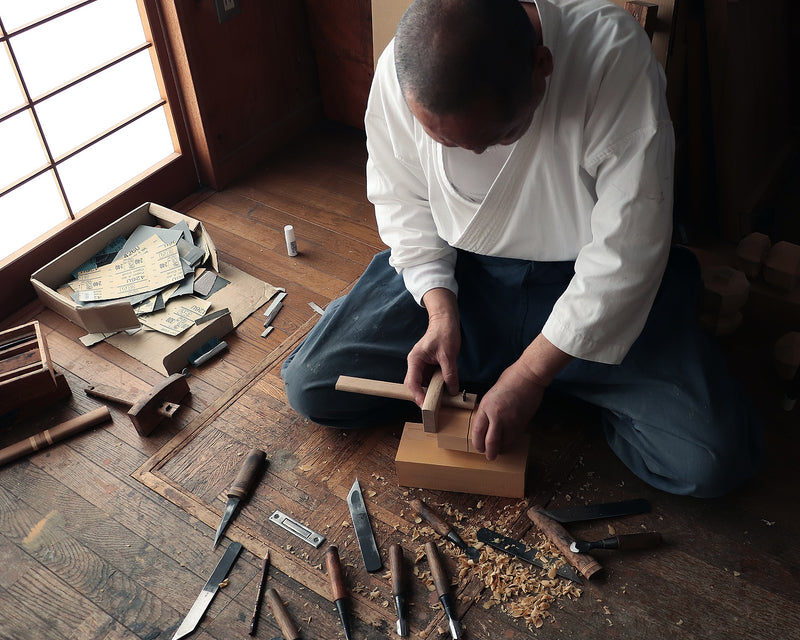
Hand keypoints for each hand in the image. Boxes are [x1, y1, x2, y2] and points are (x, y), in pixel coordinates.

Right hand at [405, 288, 460, 405]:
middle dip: (422, 396)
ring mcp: (422, 365)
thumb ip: (449, 374)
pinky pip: (430, 379)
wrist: (446, 321)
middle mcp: (416, 364)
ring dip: (430, 392)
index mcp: (415, 360)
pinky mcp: (429, 366)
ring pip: (423, 383)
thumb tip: (452, 390)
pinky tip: (443, 391)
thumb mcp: (448, 355)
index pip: (412, 382)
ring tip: (439, 401)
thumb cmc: (444, 333)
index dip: (418, 395)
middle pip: (415, 385)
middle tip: (432, 407)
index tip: (425, 404)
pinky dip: (436, 386)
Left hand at [471, 334, 572, 459]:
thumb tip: (487, 423)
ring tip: (499, 450)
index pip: (478, 431)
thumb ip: (488, 409)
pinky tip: (508, 441)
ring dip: (501, 448)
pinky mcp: (522, 422)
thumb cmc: (510, 380)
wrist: (528, 376)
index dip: (477, 442)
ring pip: (504, 442)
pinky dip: (510, 441)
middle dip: (488, 452)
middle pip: (490, 441)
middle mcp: (497, 415)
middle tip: (488, 456)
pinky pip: (514, 437)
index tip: (478, 447)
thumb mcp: (491, 395)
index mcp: (486, 406)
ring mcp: (511, 420)